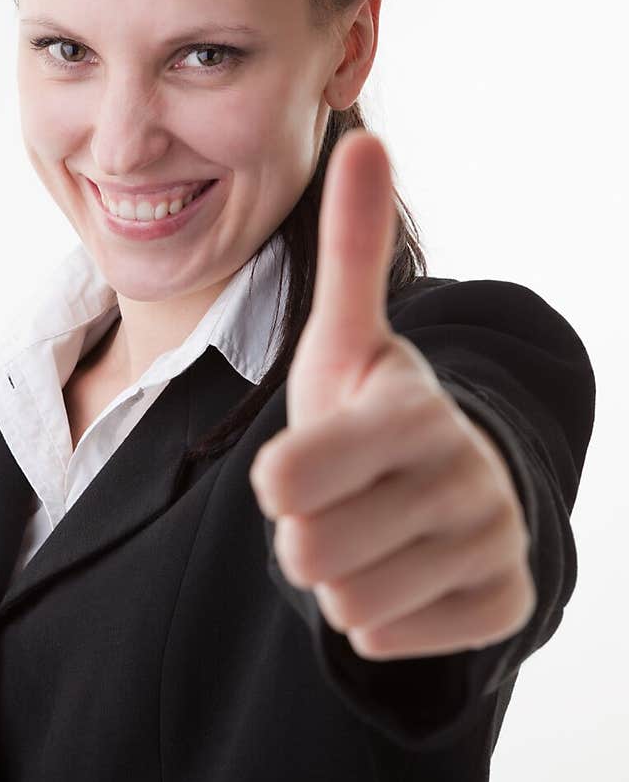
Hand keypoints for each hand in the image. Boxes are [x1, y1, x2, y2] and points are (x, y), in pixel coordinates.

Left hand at [249, 130, 535, 660]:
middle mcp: (465, 473)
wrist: (441, 486)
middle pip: (320, 548)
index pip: (309, 469)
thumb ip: (349, 254)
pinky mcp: (504, 601)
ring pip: (356, 601)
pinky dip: (381, 620)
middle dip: (305, 536)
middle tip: (328, 507)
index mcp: (413, 408)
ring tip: (363, 536)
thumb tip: (369, 140)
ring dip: (340, 577)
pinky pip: (397, 641)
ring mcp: (492, 541)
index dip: (286, 480)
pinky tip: (397, 576)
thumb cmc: (369, 412)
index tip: (277, 481)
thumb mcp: (346, 341)